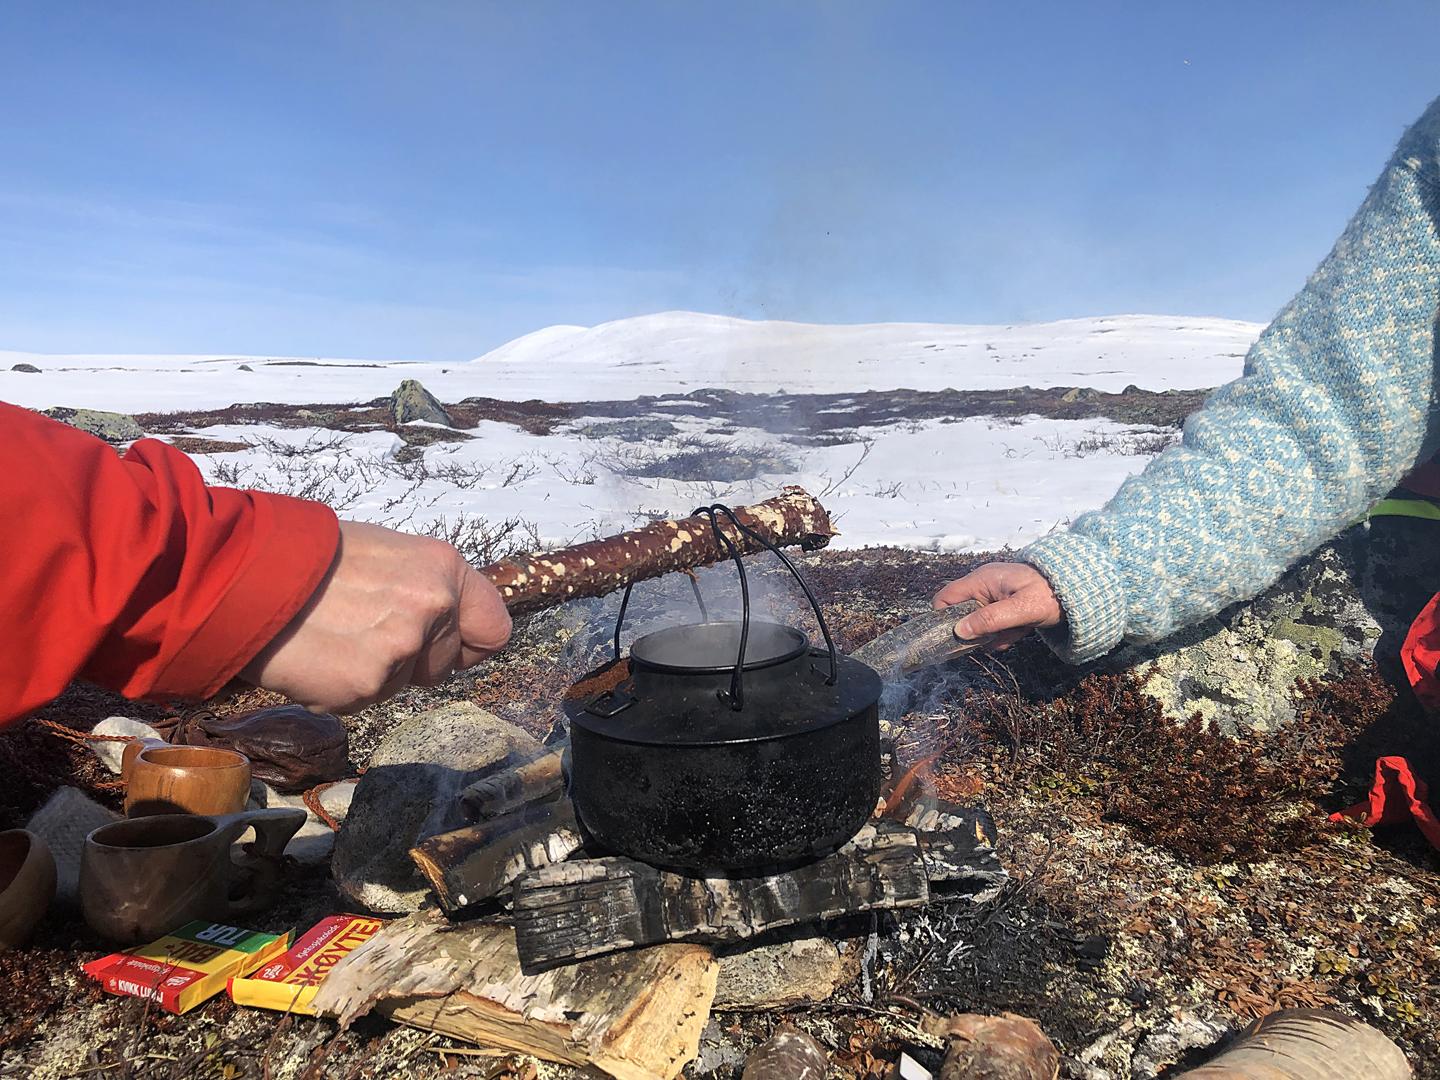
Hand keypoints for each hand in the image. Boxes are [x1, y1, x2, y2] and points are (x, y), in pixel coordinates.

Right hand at [241, 521, 511, 712]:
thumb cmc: (312, 557)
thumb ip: (424, 587)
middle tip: (361, 632)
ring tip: (332, 637)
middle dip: (411, 659)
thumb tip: (446, 618)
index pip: (494, 628)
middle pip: (445, 664)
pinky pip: (365, 699)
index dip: (468, 642)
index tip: (446, 645)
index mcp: (443, 568)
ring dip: (373, 672)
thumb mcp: (385, 553)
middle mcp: (434, 606)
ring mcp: (403, 648)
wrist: (247, 573)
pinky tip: (315, 656)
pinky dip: (339, 688)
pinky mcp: (368, 684)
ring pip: (403, 683)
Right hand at [933, 562, 1061, 650]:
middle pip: (961, 614)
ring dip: (994, 634)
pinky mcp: (1004, 604)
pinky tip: (1021, 631)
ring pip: (979, 622)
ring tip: (1016, 632)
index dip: (942, 619)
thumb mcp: (1020, 610)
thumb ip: (989, 620)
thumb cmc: (1050, 595)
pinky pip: (994, 623)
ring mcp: (994, 595)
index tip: (955, 638)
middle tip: (995, 638)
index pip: (944, 598)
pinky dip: (1004, 632)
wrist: (1080, 590)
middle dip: (976, 631)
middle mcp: (983, 585)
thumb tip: (959, 632)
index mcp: (982, 580)